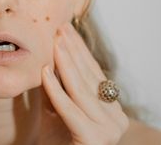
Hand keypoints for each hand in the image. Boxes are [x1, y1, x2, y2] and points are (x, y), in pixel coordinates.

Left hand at [41, 22, 129, 144]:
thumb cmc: (57, 140)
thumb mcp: (54, 107)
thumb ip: (55, 85)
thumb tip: (48, 54)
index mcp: (110, 108)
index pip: (93, 72)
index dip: (79, 49)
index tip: (67, 28)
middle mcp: (115, 118)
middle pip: (88, 77)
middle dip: (72, 51)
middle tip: (60, 28)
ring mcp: (108, 130)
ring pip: (81, 90)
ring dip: (65, 63)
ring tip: (54, 41)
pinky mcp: (93, 140)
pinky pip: (70, 110)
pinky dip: (56, 90)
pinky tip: (45, 71)